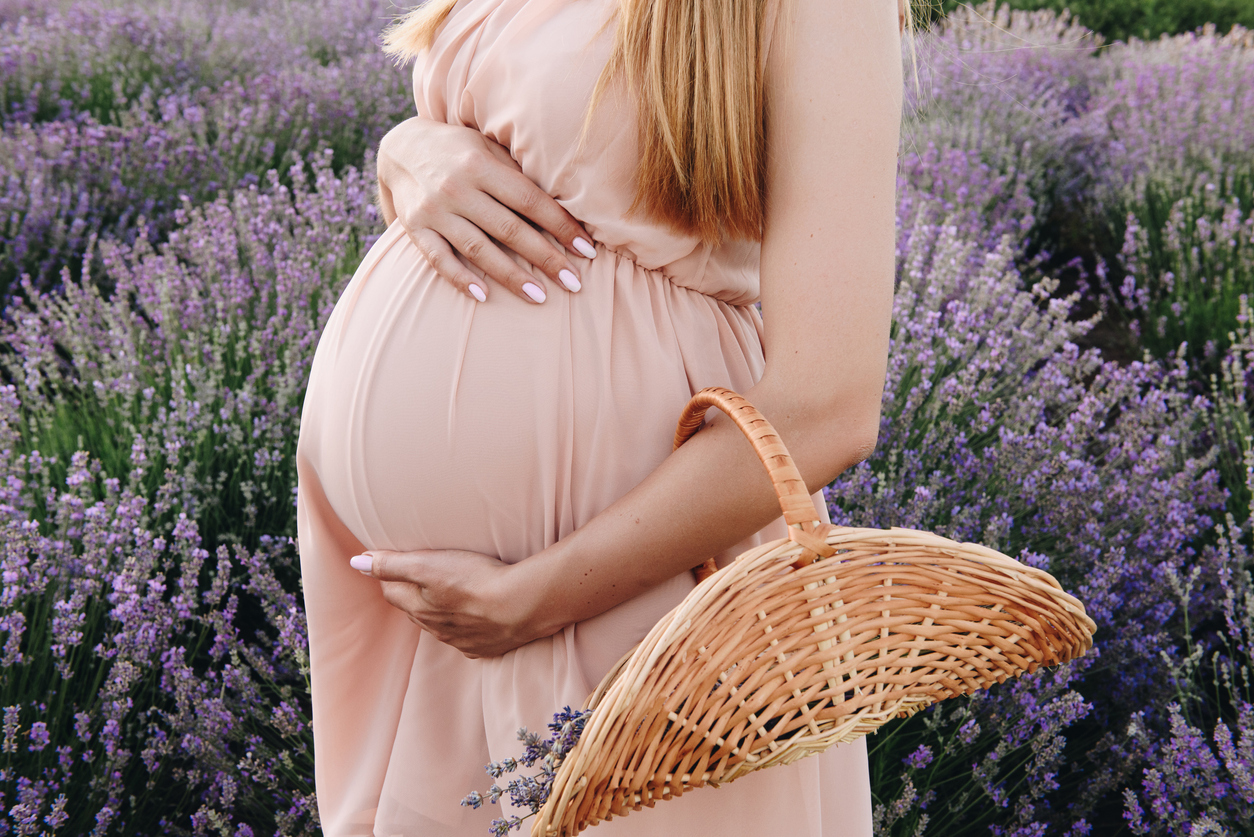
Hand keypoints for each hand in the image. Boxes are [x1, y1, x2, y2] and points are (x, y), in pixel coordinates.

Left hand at [350, 548, 553, 657]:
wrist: (521, 606)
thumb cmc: (475, 579)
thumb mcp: (428, 564)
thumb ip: (392, 564)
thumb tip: (356, 563)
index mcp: (419, 608)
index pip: (392, 591)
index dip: (390, 575)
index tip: (392, 562)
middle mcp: (435, 629)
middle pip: (414, 610)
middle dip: (411, 594)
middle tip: (418, 576)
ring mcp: (461, 641)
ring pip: (440, 625)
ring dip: (439, 611)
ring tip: (448, 594)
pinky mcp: (486, 647)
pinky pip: (467, 638)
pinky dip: (465, 626)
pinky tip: (475, 617)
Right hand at [376, 116, 598, 303]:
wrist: (400, 146)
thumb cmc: (460, 150)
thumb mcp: (488, 148)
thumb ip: (517, 173)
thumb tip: (568, 200)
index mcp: (481, 164)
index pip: (530, 200)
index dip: (561, 226)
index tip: (588, 250)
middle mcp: (457, 186)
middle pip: (509, 229)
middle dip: (546, 258)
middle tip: (574, 283)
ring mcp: (434, 209)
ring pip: (478, 249)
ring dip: (510, 276)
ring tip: (539, 297)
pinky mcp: (414, 228)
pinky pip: (438, 259)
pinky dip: (460, 278)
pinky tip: (483, 296)